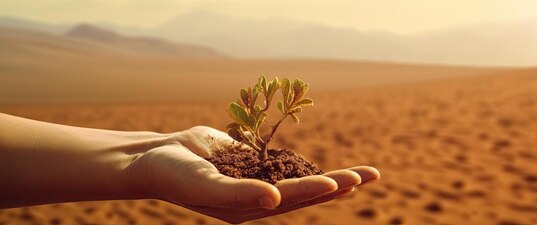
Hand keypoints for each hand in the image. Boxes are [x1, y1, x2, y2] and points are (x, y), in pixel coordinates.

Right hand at [127, 126, 379, 223]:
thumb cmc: (176, 175)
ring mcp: (257, 179)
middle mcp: (259, 196)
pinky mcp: (251, 163)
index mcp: (251, 207)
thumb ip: (240, 193)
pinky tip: (324, 167)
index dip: (323, 188)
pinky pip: (284, 163)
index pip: (295, 197)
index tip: (350, 180)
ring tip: (361, 174)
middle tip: (372, 175)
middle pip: (308, 190)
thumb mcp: (205, 185)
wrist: (156, 158)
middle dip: (339, 183)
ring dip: (330, 175)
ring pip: (302, 178)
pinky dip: (307, 164)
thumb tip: (276, 198)